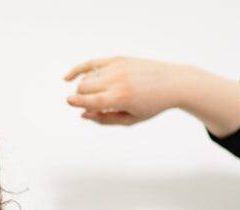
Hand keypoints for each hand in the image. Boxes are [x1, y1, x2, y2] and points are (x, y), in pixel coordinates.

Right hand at [64, 57, 193, 125]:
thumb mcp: (130, 120)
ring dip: (85, 88)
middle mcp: (116, 80)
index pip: (89, 100)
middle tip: (94, 105)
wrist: (173, 82)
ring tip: (98, 95)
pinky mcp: (118, 59)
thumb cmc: (152, 104)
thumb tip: (83, 114)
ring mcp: (117, 67)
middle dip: (83, 97)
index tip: (69, 103)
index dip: (76, 102)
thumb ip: (104, 120)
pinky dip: (78, 69)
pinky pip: (91, 63)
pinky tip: (67, 77)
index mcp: (120, 98)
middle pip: (84, 87)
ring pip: (87, 78)